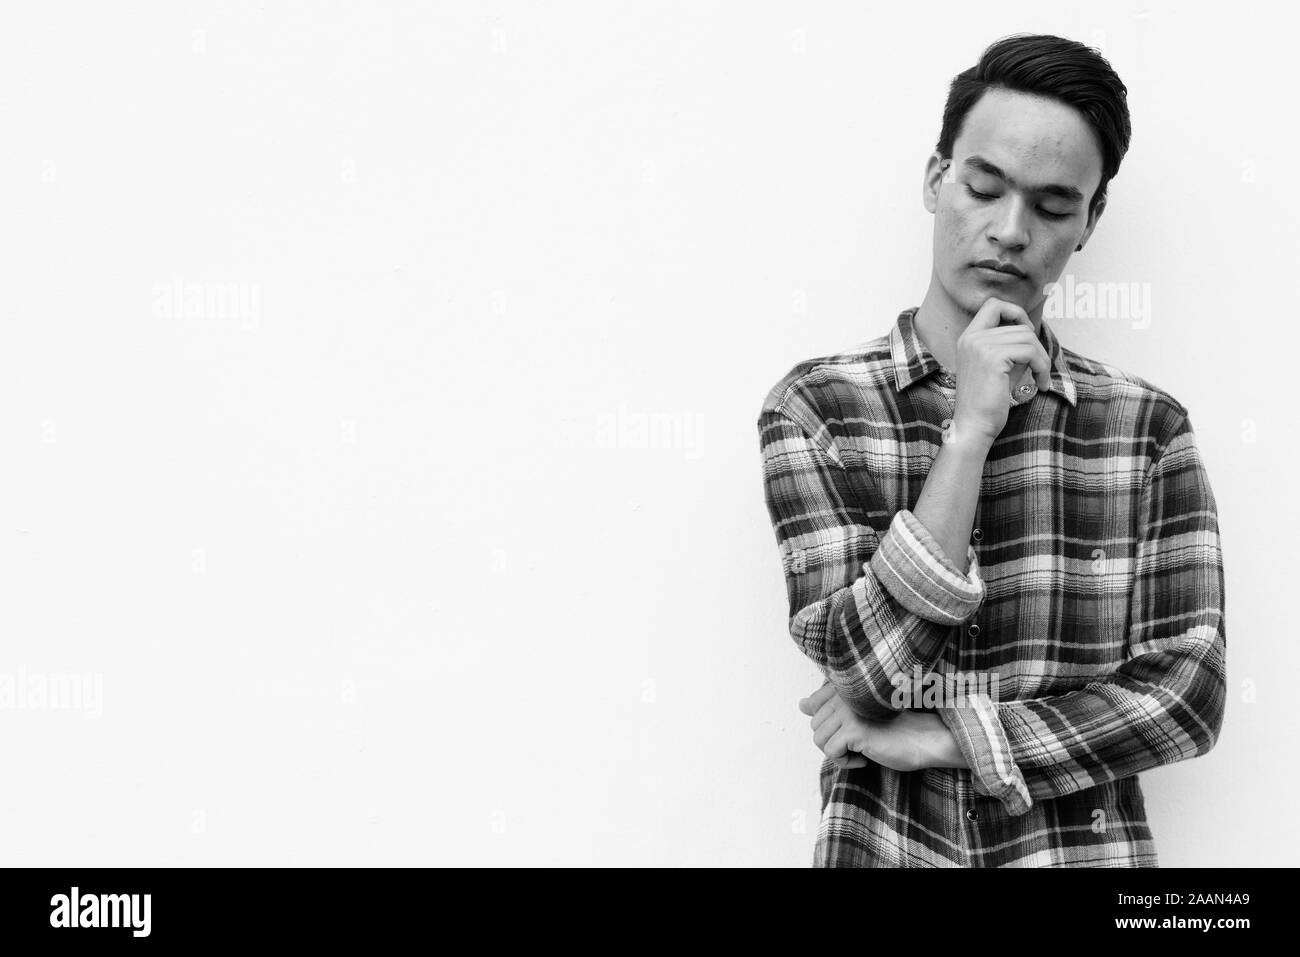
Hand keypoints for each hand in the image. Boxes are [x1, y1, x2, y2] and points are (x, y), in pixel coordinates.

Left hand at [798, 681, 965, 772]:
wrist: (923, 739)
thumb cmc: (892, 729)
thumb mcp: (857, 716)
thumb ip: (829, 707)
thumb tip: (801, 704)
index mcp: (845, 686)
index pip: (813, 704)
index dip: (829, 725)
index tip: (852, 730)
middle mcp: (844, 693)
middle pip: (815, 726)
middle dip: (834, 741)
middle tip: (860, 743)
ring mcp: (848, 710)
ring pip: (819, 740)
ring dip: (839, 753)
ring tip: (862, 750)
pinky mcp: (854, 729)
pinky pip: (831, 752)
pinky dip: (846, 762)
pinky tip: (865, 758)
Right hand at [951, 297, 1052, 444]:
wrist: (973, 426)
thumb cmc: (987, 402)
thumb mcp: (998, 367)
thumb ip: (1009, 346)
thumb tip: (1033, 332)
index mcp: (968, 338)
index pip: (994, 305)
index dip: (1016, 312)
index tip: (1027, 334)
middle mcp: (971, 338)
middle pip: (1019, 324)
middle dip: (1037, 344)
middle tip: (1039, 365)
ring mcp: (980, 346)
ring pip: (1028, 337)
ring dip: (1042, 358)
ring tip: (1041, 378)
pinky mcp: (992, 358)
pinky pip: (1030, 351)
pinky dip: (1042, 367)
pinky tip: (1040, 384)